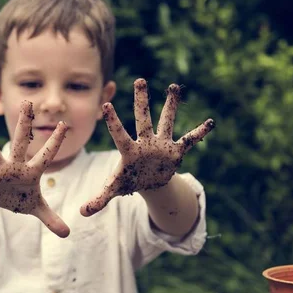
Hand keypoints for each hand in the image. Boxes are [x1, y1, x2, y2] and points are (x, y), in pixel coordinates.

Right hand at [0, 101, 70, 237]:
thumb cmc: (19, 198)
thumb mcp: (36, 209)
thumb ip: (51, 219)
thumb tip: (68, 234)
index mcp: (30, 171)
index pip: (46, 154)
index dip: (55, 141)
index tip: (66, 125)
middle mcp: (14, 165)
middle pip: (20, 142)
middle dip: (24, 124)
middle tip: (28, 102)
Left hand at [80, 78, 214, 216]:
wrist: (149, 182)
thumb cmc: (129, 181)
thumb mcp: (114, 189)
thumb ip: (99, 199)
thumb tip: (81, 213)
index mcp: (129, 151)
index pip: (119, 134)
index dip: (113, 121)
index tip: (106, 105)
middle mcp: (145, 142)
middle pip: (143, 119)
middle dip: (142, 101)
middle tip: (140, 80)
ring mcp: (161, 144)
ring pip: (166, 121)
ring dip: (171, 106)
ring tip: (174, 87)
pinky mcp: (175, 151)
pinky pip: (190, 140)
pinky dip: (200, 133)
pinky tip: (210, 122)